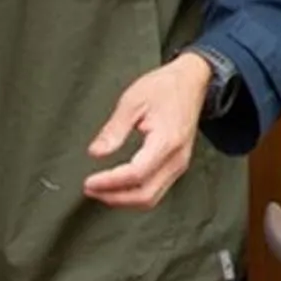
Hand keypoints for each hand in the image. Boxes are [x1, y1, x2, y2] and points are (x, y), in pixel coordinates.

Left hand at [85, 53, 214, 209]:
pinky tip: (118, 186)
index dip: (110, 182)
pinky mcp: (177, 165)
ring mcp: (180, 164)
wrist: (191, 81)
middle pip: (145, 195)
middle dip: (115, 198)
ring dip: (124, 200)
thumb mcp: (132, 101)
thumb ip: (114, 130)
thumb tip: (96, 153)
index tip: (89, 182)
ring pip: (151, 198)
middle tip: (91, 189)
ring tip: (100, 190)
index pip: (136, 173)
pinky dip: (134, 194)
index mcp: (167, 141)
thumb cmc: (165, 87)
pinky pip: (156, 190)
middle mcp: (177, 158)